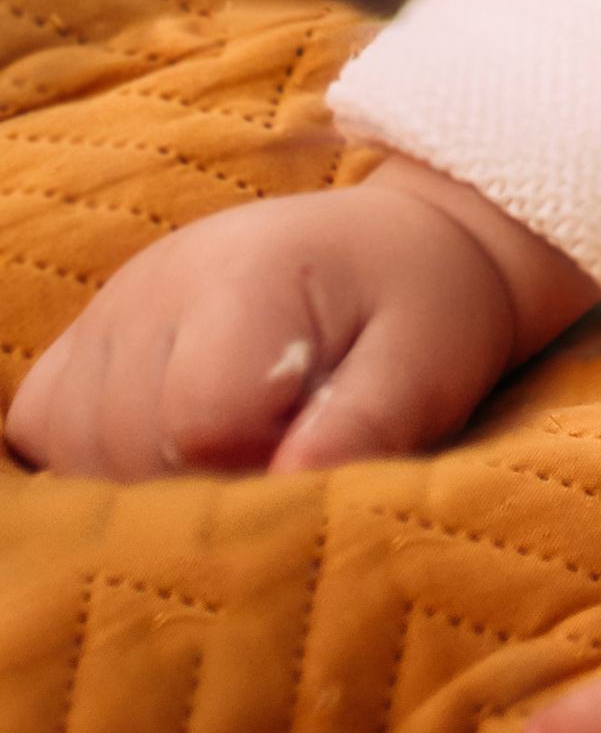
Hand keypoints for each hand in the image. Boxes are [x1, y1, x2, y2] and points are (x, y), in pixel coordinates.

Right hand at [3, 154, 596, 478]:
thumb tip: (293, 486)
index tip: (308, 458)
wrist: (402, 246)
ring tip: (228, 448)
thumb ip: (367, 426)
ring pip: (72, 443)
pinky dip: (82, 453)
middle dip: (197, 485)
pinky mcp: (94, 329)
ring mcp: (116, 304)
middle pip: (125, 446)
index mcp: (246, 282)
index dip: (252, 472)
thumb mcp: (426, 367)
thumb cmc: (421, 312)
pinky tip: (156, 449)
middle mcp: (158, 283)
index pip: (198, 424)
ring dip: (139, 476)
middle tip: (278, 454)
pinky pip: (41, 416)